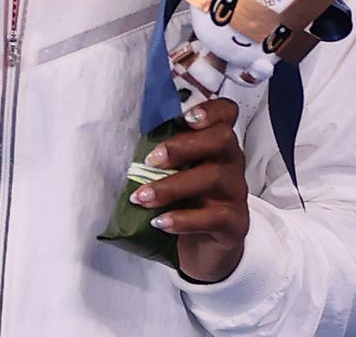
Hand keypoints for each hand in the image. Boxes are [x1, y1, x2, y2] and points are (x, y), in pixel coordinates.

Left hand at [131, 98, 250, 282]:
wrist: (205, 246)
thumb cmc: (185, 200)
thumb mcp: (173, 171)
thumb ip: (160, 153)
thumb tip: (119, 139)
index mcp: (215, 143)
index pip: (226, 113)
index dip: (210, 109)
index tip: (184, 117)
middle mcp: (230, 162)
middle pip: (222, 139)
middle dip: (182, 146)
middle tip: (150, 160)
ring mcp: (235, 192)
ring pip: (215, 177)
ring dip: (172, 186)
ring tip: (141, 197)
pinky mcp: (235, 223)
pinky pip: (215, 216)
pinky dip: (184, 219)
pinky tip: (160, 222)